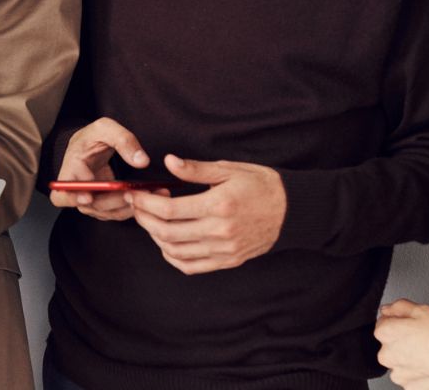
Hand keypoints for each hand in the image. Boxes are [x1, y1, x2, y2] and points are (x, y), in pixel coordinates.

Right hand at [49, 118, 153, 220]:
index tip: (89, 196)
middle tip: (133, 192)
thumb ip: (124, 140)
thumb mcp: (106, 128)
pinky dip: (132, 207)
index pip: (61, 193)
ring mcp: (90, 200)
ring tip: (148, 193)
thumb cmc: (93, 136)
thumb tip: (141, 161)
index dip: (71, 198)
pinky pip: (117, 212)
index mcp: (71, 170)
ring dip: (127, 206)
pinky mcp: (103, 205)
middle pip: (91, 205)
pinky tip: (147, 197)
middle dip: (115, 200)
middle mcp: (77, 190)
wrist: (92, 145)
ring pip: (107, 212)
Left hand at [128, 154, 284, 273]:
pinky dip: (172, 257)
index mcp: (218, 205)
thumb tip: (168, 162)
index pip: (169, 209)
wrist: (293, 211)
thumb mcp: (229, 170)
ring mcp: (224, 250)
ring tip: (151, 220)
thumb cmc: (261, 185)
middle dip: (144, 218)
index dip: (145, 202)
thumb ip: (196, 169)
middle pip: (166, 232)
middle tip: (137, 205)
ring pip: (175, 251)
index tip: (135, 194)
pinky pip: (191, 266)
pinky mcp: (228, 261)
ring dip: (155, 237)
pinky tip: (167, 242)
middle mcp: (220, 232)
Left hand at [376, 299, 428, 389]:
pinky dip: (420, 374)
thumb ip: (400, 307)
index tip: (414, 325)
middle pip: (392, 344)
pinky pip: (412, 378)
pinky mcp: (409, 387)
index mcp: (386, 333)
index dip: (401, 322)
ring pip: (402, 362)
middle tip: (425, 340)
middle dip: (405, 341)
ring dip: (411, 359)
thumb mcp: (423, 310)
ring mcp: (397, 373)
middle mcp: (386, 354)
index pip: (385, 323)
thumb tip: (388, 309)